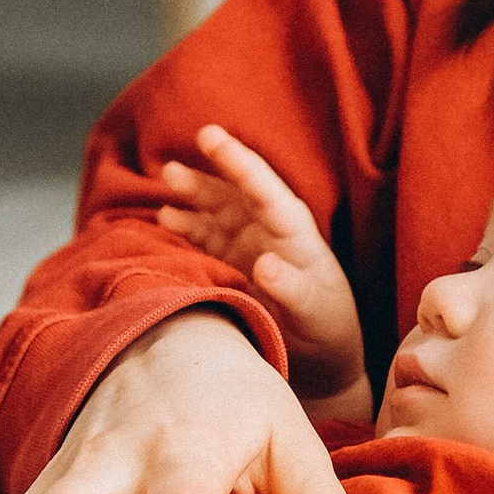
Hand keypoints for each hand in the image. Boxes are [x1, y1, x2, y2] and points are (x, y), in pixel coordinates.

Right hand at [154, 125, 371, 424]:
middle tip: (176, 159)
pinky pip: (204, 237)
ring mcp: (248, 245)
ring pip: (216, 210)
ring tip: (167, 179)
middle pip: (235, 193)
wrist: (324, 357)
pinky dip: (185, 226)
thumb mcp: (315, 312)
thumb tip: (265, 263)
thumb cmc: (327, 329)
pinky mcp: (233, 263)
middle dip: (209, 172)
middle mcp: (269, 231)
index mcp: (295, 234)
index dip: (237, 160)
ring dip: (192, 194)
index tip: (212, 137)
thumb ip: (292, 288)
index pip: (264, 189)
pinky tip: (166, 218)